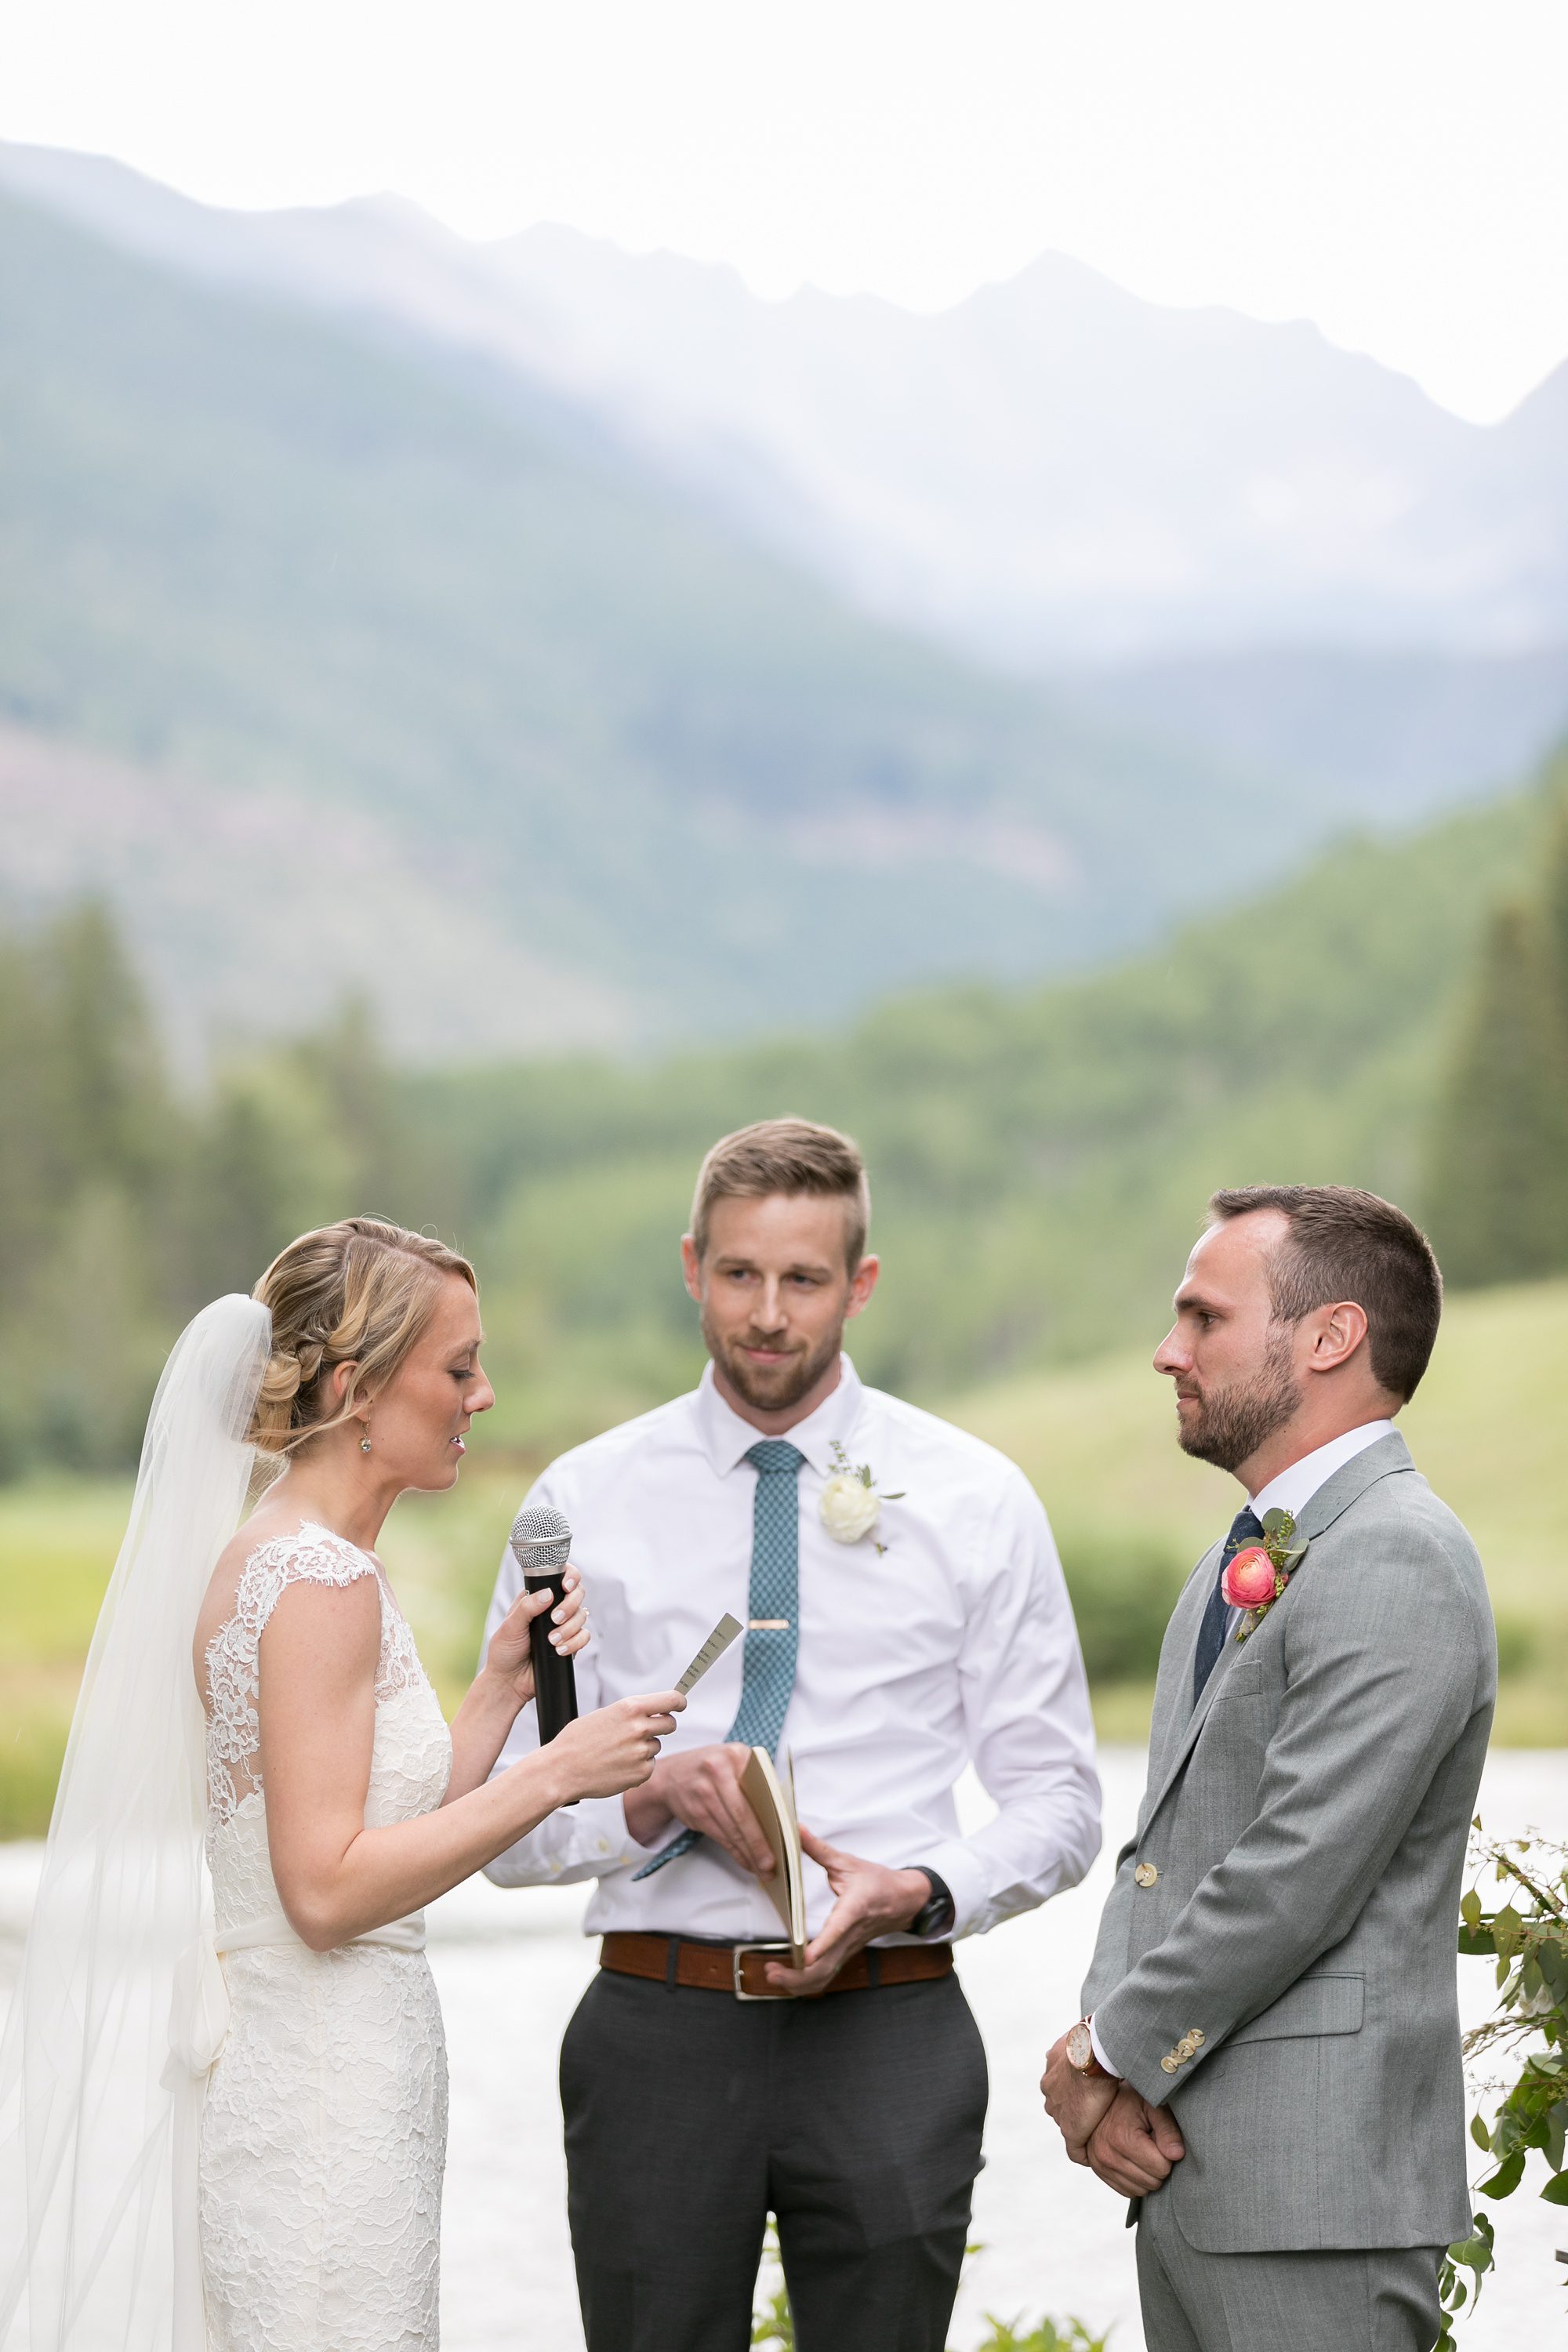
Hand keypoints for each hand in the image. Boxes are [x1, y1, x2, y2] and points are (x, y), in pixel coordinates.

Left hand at [482, 1567, 588, 1707]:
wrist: (510, 1681)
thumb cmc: (505, 1651)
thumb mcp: (510, 1627)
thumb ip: (527, 1608)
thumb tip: (547, 1594)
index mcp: (537, 1597)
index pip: (560, 1577)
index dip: (570, 1576)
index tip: (566, 1586)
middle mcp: (553, 1608)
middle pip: (577, 1593)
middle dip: (570, 1605)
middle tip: (555, 1619)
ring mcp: (563, 1626)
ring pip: (582, 1615)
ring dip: (569, 1628)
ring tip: (552, 1641)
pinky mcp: (570, 1643)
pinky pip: (584, 1636)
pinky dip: (574, 1643)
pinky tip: (559, 1651)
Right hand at [544, 1691, 685, 1801]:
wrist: (561, 1770)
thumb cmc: (577, 1741)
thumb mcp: (604, 1714)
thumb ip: (631, 1713)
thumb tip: (652, 1713)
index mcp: (630, 1708)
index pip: (671, 1700)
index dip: (679, 1702)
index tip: (680, 1705)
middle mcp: (640, 1728)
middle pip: (669, 1724)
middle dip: (661, 1726)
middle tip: (643, 1732)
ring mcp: (641, 1752)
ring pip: (655, 1746)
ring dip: (643, 1748)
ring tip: (617, 1752)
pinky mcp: (641, 1773)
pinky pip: (649, 1766)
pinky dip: (638, 1767)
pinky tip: (618, 1766)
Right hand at [623, 1743, 776, 1874]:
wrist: (672, 1775)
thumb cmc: (716, 1771)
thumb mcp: (737, 1765)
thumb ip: (762, 1784)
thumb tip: (791, 1822)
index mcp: (737, 1754)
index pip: (760, 1790)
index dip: (772, 1818)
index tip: (784, 1841)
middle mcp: (717, 1770)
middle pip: (743, 1814)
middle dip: (759, 1844)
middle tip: (771, 1864)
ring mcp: (703, 1792)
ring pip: (731, 1830)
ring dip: (748, 1853)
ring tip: (762, 1868)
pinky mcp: (694, 1812)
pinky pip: (719, 1837)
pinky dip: (734, 1852)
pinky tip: (745, 1860)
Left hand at [761, 1826, 929, 1996]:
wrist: (904, 1901)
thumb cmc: (878, 1882)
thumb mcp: (848, 1862)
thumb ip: (819, 1849)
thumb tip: (797, 1830)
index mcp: (853, 1910)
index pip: (837, 1931)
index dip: (821, 1946)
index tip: (803, 1956)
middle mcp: (850, 1935)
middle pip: (825, 1967)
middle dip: (797, 1976)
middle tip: (771, 1971)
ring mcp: (848, 1949)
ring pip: (825, 1977)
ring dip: (799, 1984)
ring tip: (774, 1976)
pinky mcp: (845, 1954)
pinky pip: (826, 1976)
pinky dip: (807, 1982)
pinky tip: (789, 1977)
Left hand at [1040, 2032, 1119, 2162]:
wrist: (1093, 2054)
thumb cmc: (1093, 2038)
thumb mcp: (1084, 2032)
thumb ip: (1083, 2038)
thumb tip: (1093, 2033)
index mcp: (1053, 2066)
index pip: (1060, 2082)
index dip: (1075, 2087)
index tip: (1088, 2090)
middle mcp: (1050, 2088)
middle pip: (1060, 2102)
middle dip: (1074, 2107)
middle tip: (1096, 2111)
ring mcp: (1058, 2109)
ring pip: (1067, 2122)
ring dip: (1081, 2127)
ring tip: (1100, 2132)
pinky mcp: (1071, 2129)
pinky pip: (1075, 2149)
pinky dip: (1084, 2153)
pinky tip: (1095, 2157)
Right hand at [1084, 2083, 1185, 2196]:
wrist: (1100, 2097)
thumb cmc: (1130, 2100)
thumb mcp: (1153, 2107)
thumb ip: (1168, 2130)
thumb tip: (1178, 2155)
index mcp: (1123, 2138)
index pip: (1162, 2168)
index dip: (1167, 2154)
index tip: (1160, 2138)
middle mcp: (1108, 2155)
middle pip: (1153, 2182)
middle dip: (1158, 2166)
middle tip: (1152, 2144)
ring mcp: (1101, 2166)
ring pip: (1141, 2191)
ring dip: (1147, 2175)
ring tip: (1142, 2151)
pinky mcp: (1099, 2172)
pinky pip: (1127, 2191)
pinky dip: (1135, 2181)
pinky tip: (1134, 2160)